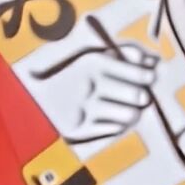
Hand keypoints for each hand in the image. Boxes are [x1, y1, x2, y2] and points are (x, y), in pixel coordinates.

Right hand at [31, 44, 157, 143]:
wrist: (34, 99)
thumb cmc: (73, 76)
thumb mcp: (92, 58)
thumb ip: (123, 55)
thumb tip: (150, 60)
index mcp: (94, 63)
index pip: (136, 72)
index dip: (147, 77)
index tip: (149, 78)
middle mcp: (91, 85)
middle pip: (137, 95)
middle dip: (142, 96)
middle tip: (141, 96)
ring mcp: (87, 109)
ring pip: (131, 115)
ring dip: (133, 112)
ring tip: (129, 109)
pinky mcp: (82, 129)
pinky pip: (116, 129)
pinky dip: (118, 124)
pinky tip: (113, 118)